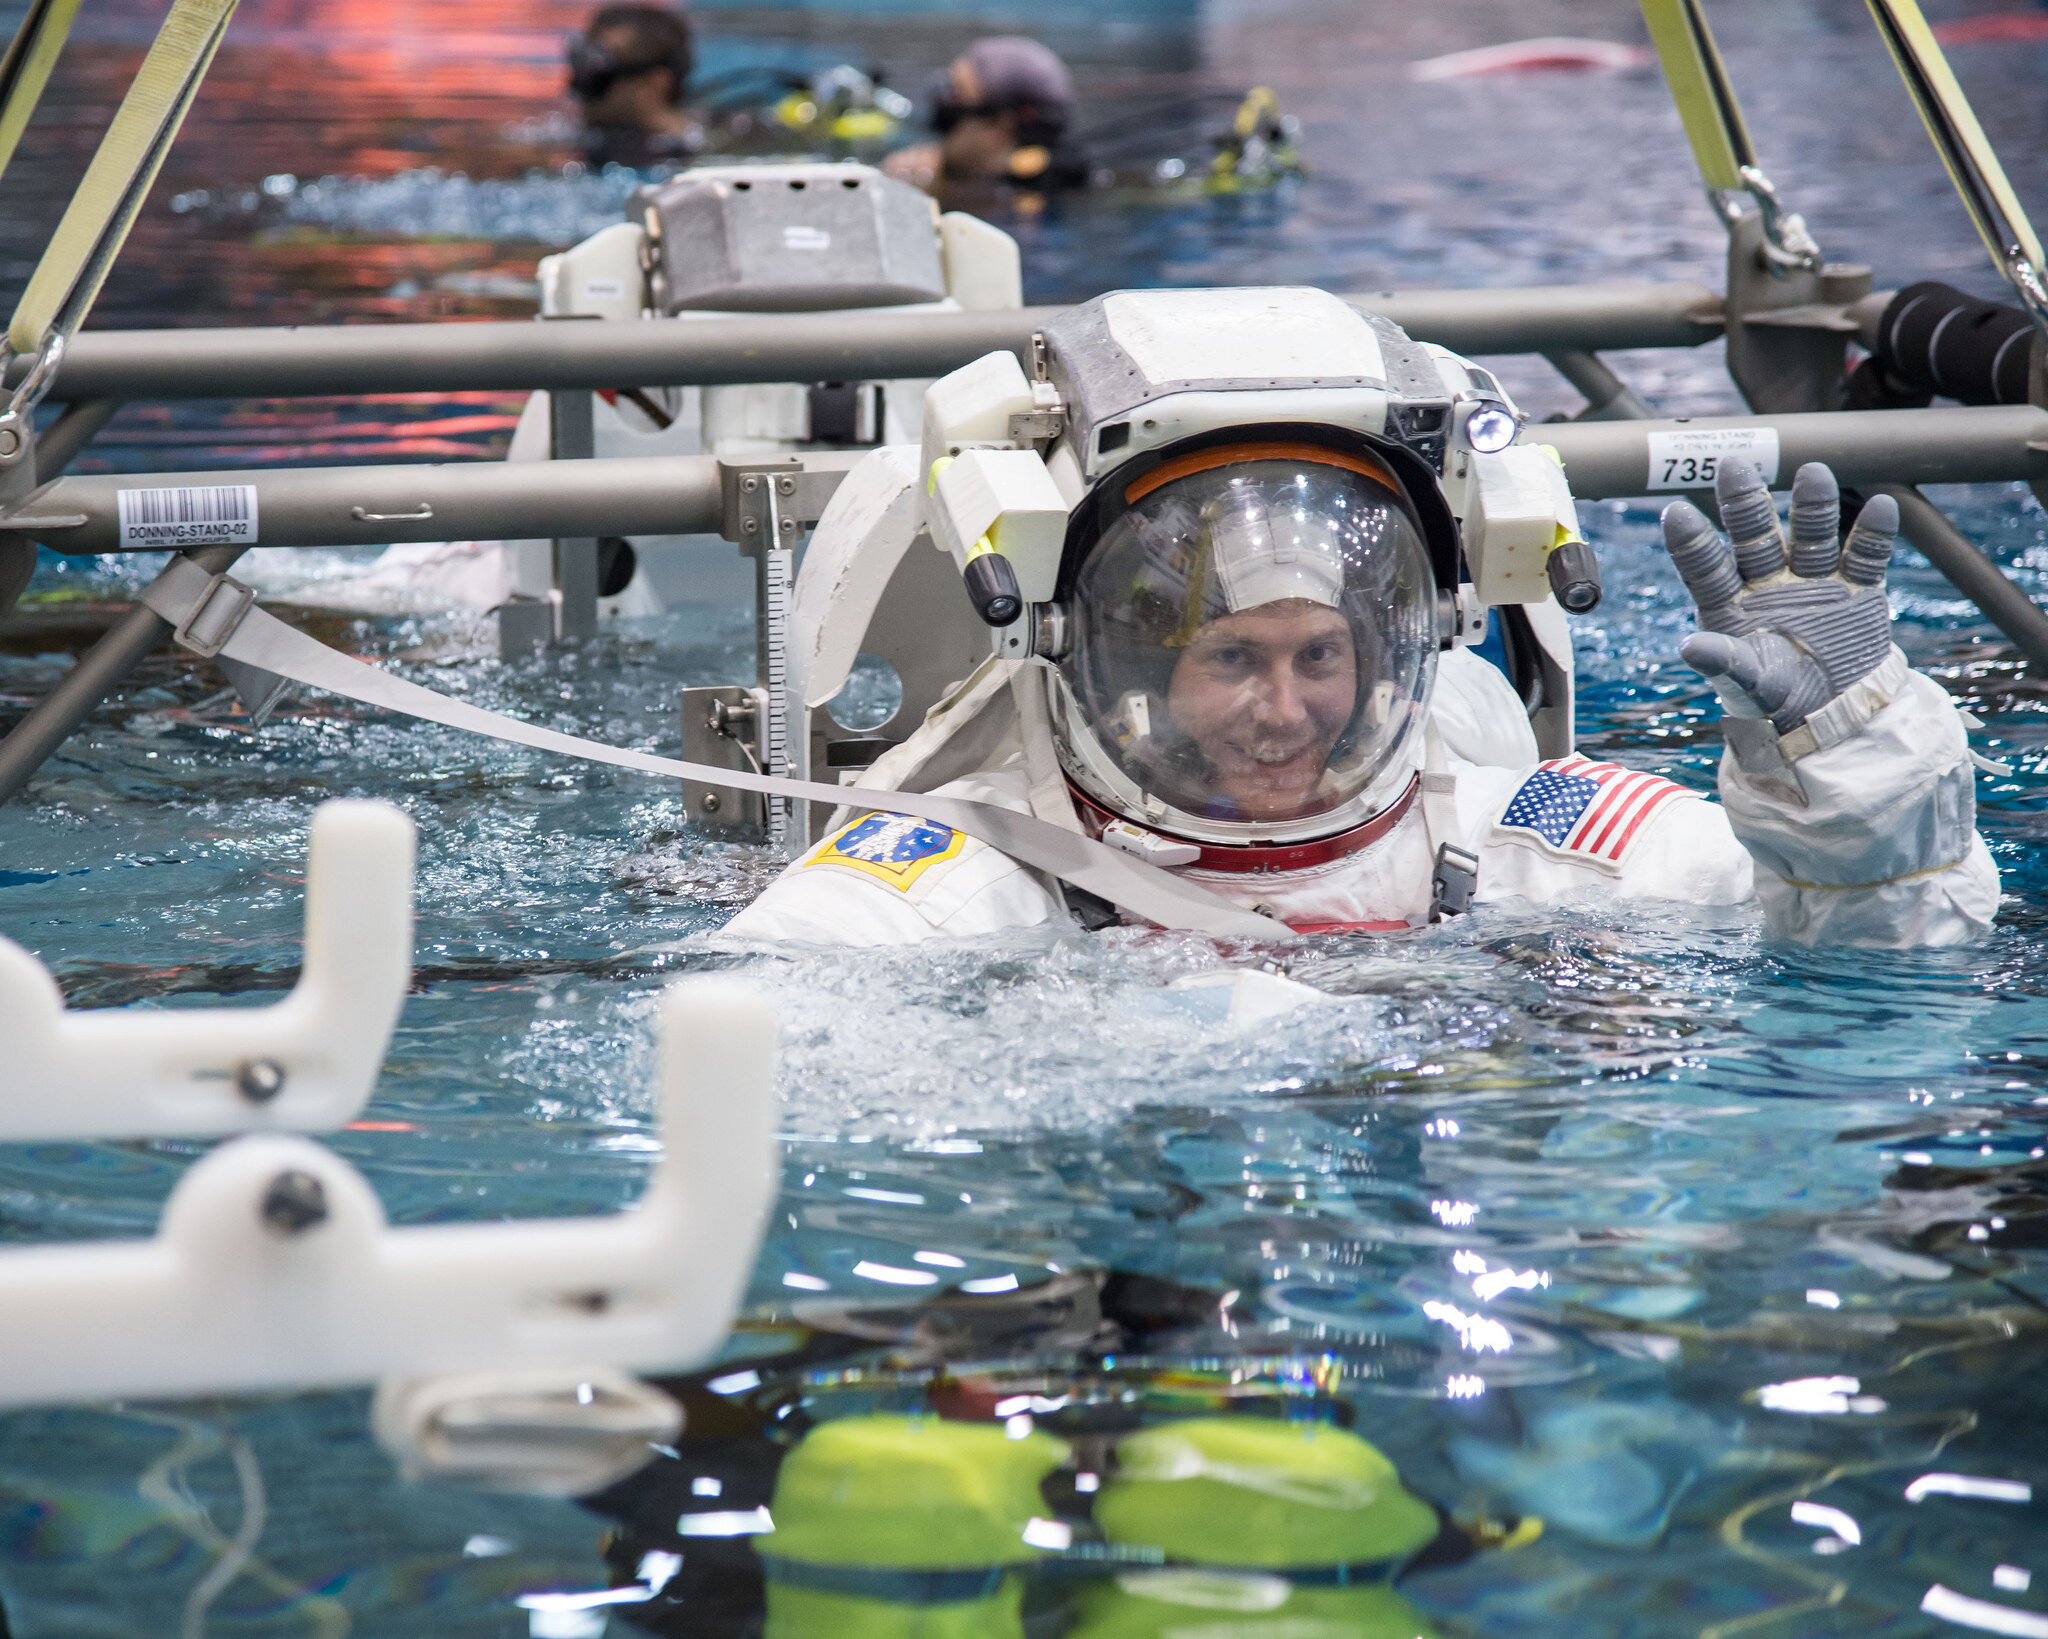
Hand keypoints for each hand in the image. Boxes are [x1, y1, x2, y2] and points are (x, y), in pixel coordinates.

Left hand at [1661, 460, 1896, 732]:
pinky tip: (1881, 505)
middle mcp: (1767, 581)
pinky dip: (1873, 534)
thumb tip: (1688, 647)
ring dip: (1812, 507)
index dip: (1691, 541)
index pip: (1706, 566)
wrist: (1831, 710)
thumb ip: (1722, 662)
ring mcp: (1812, 580)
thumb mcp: (1745, 683)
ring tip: (1814, 473)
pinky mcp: (1856, 588)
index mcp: (1729, 602)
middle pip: (1754, 536)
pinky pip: (1865, 557)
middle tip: (1732, 466)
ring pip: (1809, 535)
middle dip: (1745, 503)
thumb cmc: (1774, 695)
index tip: (1672, 511)